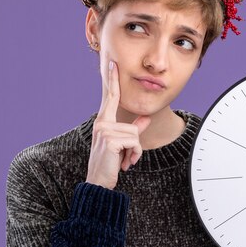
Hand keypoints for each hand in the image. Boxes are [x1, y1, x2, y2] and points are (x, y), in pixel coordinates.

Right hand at [86, 60, 150, 189]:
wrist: (98, 182)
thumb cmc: (108, 163)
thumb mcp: (122, 145)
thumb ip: (135, 129)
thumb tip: (146, 118)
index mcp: (103, 122)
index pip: (110, 97)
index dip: (112, 80)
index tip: (112, 64)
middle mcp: (101, 123)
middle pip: (133, 125)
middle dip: (133, 145)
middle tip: (124, 156)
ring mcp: (104, 131)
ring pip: (135, 135)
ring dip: (134, 151)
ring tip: (122, 161)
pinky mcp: (110, 140)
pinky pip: (135, 143)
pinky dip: (135, 155)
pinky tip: (124, 164)